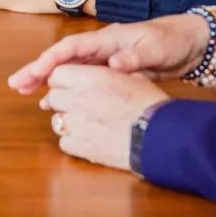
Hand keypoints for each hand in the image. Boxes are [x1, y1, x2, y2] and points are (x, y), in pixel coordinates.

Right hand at [7, 14, 211, 93]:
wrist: (188, 43)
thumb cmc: (171, 41)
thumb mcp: (155, 49)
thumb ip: (134, 58)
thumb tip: (114, 64)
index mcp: (106, 38)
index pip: (71, 47)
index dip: (51, 59)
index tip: (35, 72)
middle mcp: (99, 47)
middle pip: (61, 57)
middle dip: (37, 69)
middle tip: (15, 84)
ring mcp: (101, 58)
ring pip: (66, 69)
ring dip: (45, 79)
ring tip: (25, 93)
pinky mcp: (107, 70)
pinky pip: (78, 79)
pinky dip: (63, 88)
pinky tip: (52, 100)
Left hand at [34, 64, 170, 172]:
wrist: (162, 137)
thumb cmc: (151, 106)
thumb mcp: (133, 78)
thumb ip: (109, 73)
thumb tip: (105, 69)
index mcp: (90, 78)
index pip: (57, 74)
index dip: (63, 79)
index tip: (71, 84)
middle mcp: (78, 99)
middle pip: (53, 97)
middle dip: (63, 100)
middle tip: (79, 105)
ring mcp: (77, 125)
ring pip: (56, 120)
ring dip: (68, 121)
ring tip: (88, 123)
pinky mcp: (81, 147)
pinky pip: (64, 142)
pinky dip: (73, 142)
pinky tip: (90, 139)